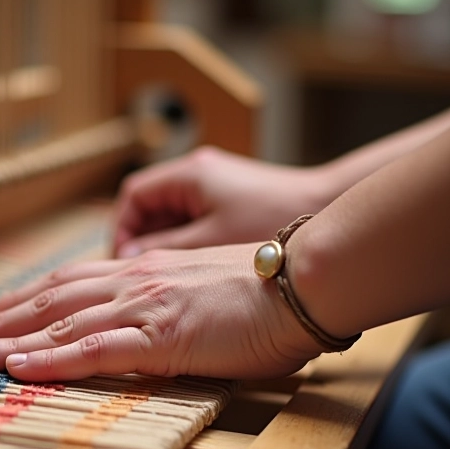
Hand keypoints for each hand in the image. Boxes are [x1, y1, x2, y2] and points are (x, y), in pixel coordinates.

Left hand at [0, 246, 321, 381]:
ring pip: (61, 323)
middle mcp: (135, 281)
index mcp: (145, 270)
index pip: (70, 284)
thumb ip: (169, 298)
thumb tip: (148, 316)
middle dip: (3, 316)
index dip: (27, 299)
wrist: (306, 279)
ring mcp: (145, 306)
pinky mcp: (162, 336)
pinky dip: (52, 360)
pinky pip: (95, 350)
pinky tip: (20, 368)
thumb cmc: (267, 288)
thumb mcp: (204, 286)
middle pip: (53, 299)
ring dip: (12, 338)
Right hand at [114, 147, 334, 257]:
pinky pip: (194, 219)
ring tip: (166, 276)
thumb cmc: (270, 222)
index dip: (121, 229)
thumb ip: (164, 247)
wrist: (327, 210)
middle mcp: (198, 172)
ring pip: (172, 214)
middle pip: (150, 205)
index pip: (133, 196)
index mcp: (188, 174)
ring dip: (164, 243)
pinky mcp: (232, 200)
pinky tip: (193, 269)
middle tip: (140, 273)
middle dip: (140, 239)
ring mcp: (216, 185)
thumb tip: (128, 257)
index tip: (123, 260)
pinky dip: (186, 242)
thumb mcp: (209, 239)